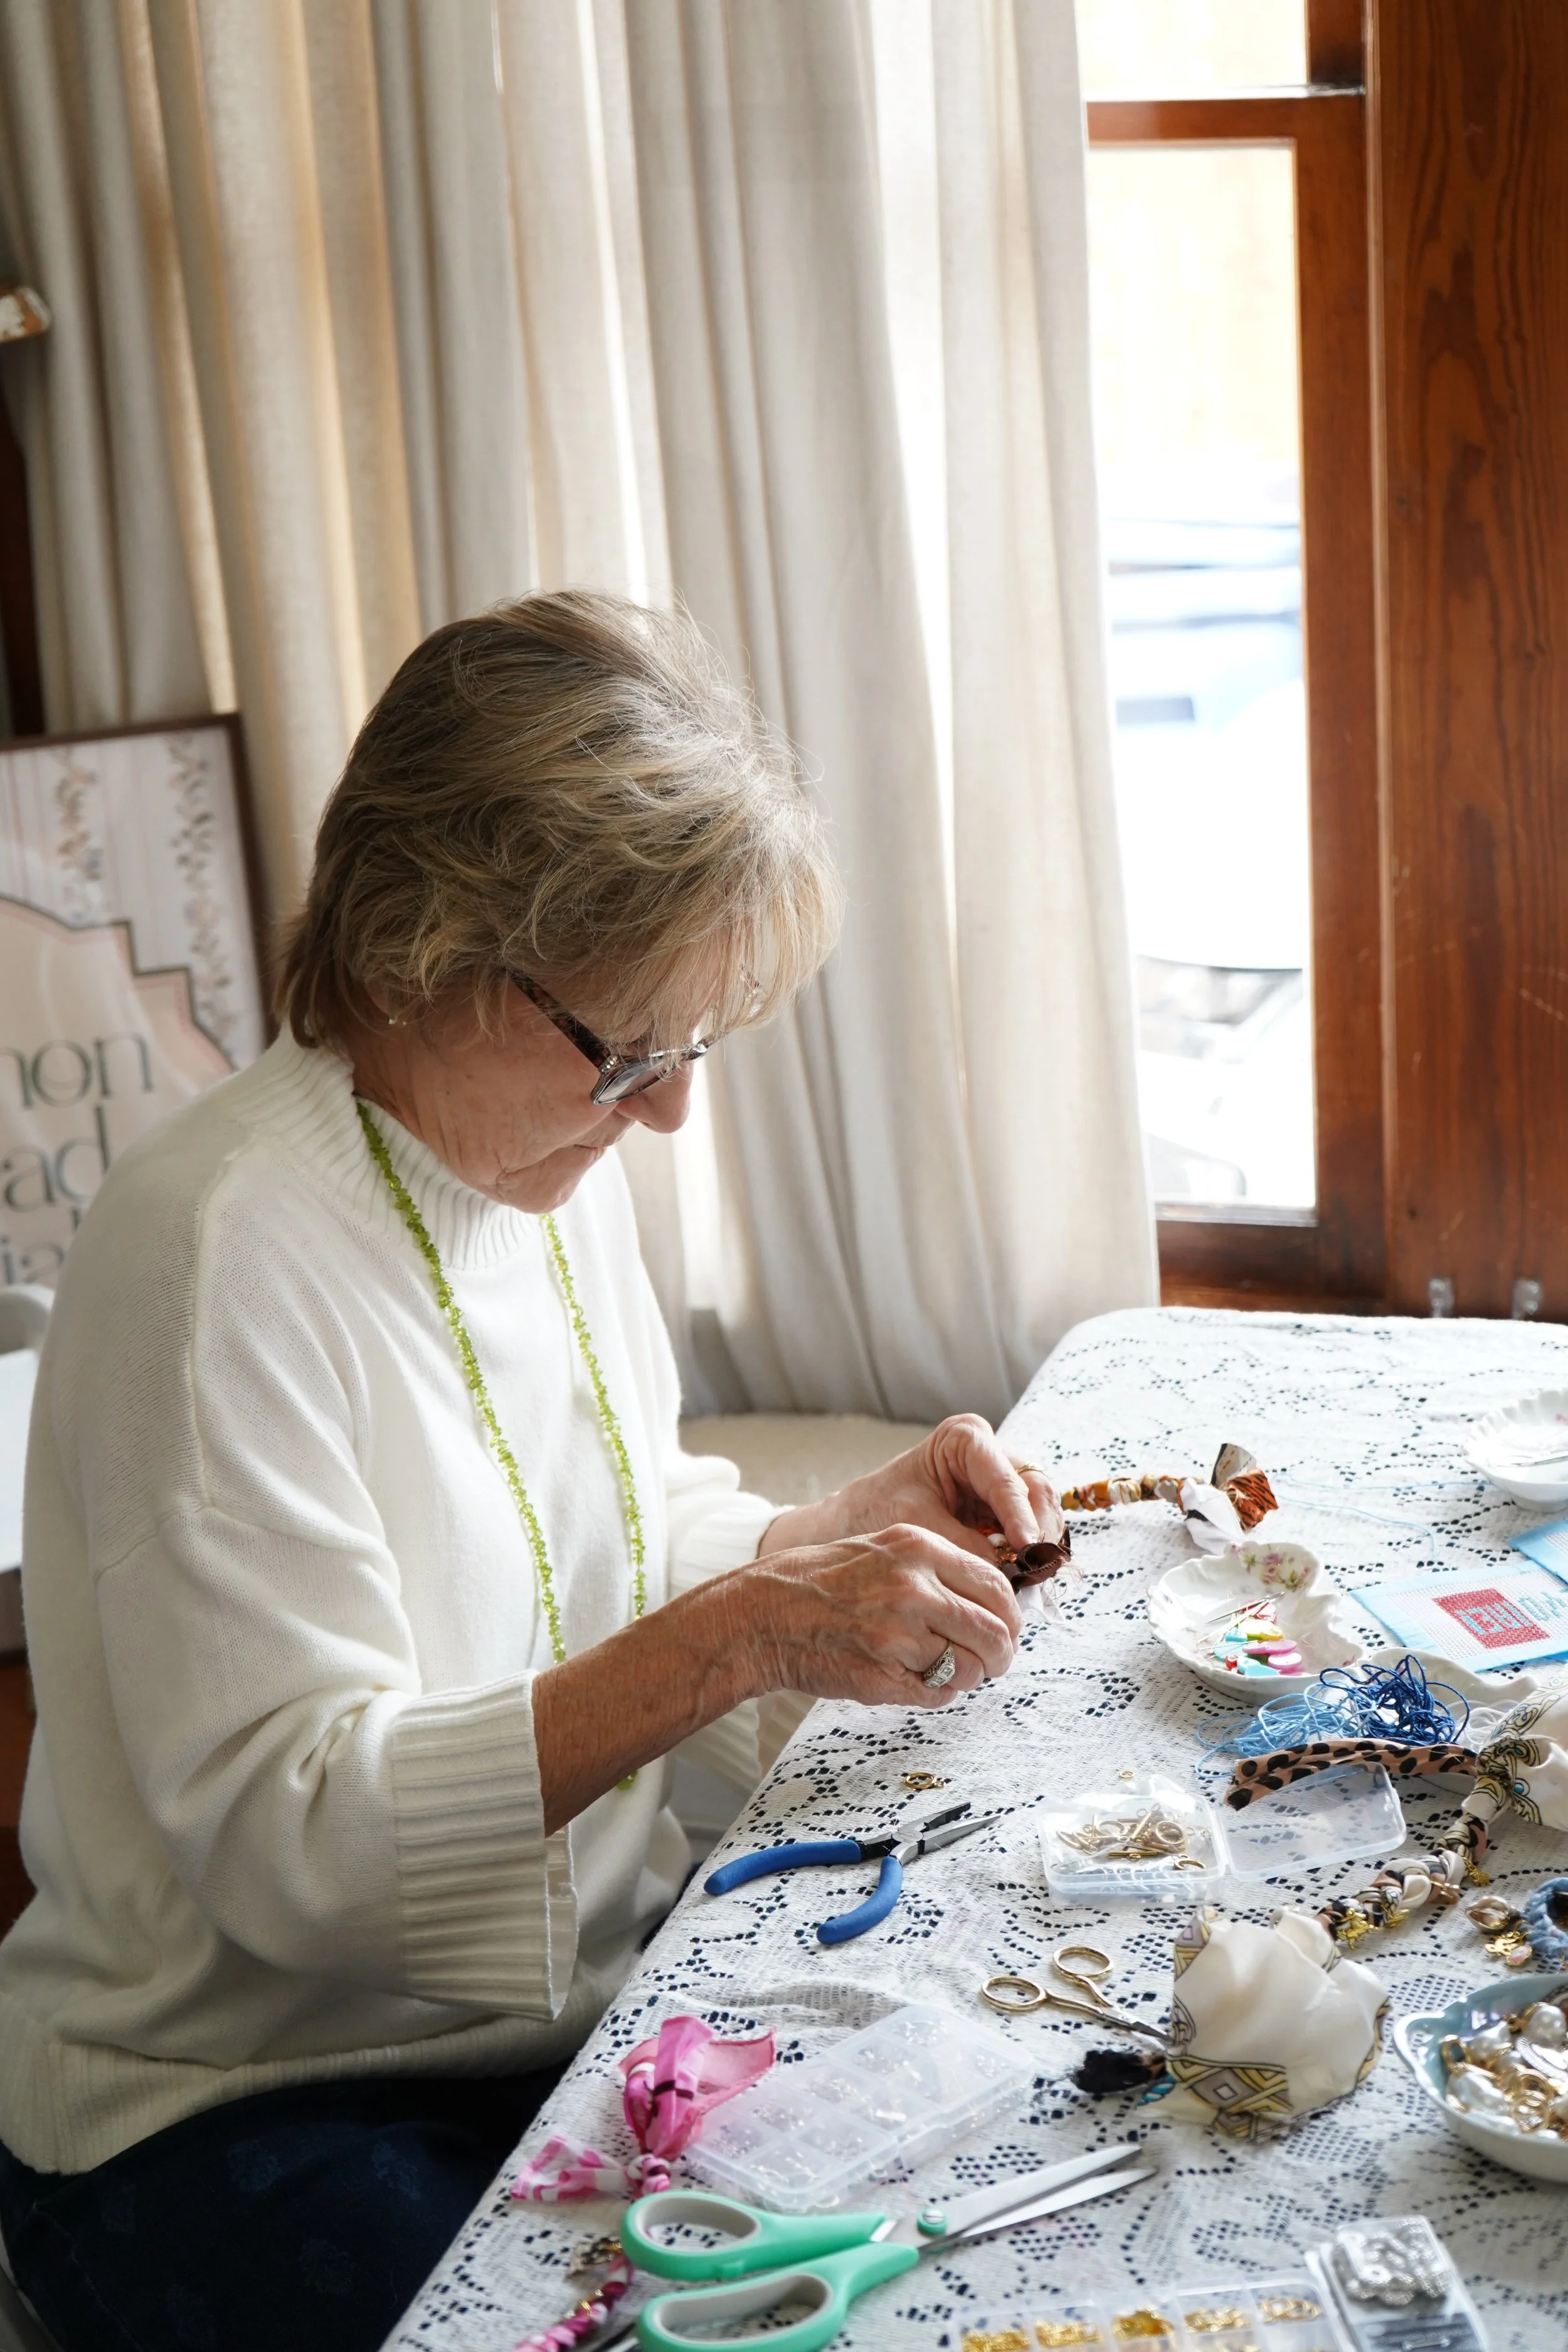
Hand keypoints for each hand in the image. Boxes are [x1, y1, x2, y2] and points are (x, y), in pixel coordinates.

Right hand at [728, 1522, 1023, 1706]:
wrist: (764, 1614)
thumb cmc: (822, 1581)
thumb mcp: (883, 1549)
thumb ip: (936, 1569)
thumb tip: (991, 1602)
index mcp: (918, 1549)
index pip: (996, 1587)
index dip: (1010, 1617)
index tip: (1007, 1629)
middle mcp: (913, 1588)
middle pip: (994, 1632)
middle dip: (1001, 1655)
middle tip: (994, 1662)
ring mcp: (897, 1634)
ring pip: (969, 1669)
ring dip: (968, 1677)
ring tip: (948, 1671)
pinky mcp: (882, 1675)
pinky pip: (937, 1695)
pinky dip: (936, 1694)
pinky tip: (914, 1680)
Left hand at [758, 1413, 1066, 1586]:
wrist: (859, 1521)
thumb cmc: (878, 1511)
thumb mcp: (915, 1524)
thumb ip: (960, 1543)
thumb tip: (1002, 1569)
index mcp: (965, 1438)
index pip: (1004, 1477)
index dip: (1019, 1514)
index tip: (1026, 1546)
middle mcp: (992, 1452)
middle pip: (1035, 1488)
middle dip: (1038, 1530)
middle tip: (1036, 1569)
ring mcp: (1003, 1479)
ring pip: (1042, 1510)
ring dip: (1040, 1546)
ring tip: (1030, 1579)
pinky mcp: (1006, 1509)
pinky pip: (1032, 1529)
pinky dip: (1030, 1554)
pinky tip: (1023, 1577)